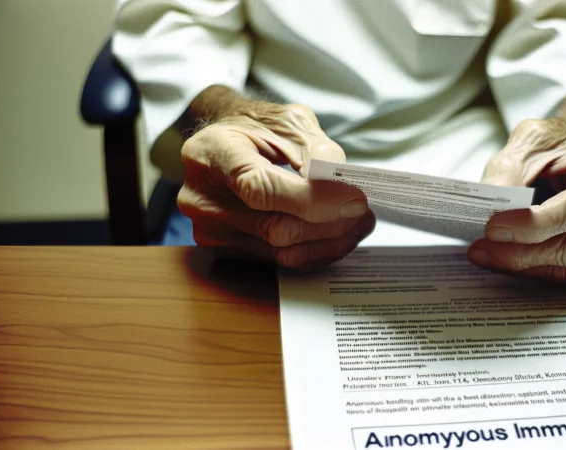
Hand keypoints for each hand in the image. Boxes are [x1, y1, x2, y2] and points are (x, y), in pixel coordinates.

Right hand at [177, 102, 374, 269]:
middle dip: (329, 222)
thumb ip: (317, 150)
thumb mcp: (289, 121)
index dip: (312, 199)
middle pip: (275, 228)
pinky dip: (317, 250)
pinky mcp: (227, 251)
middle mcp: (203, 197)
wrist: (225, 143)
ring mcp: (211, 230)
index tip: (353, 197)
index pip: (260, 188)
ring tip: (359, 219)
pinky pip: (281, 262)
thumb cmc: (258, 128)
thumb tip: (341, 188)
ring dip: (331, 240)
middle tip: (363, 207)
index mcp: (212, 153)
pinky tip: (341, 232)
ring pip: (283, 253)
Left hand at [469, 118, 565, 281]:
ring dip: (523, 263)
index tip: (495, 226)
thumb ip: (510, 170)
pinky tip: (504, 256)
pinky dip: (533, 266)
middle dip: (523, 250)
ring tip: (483, 252)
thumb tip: (490, 208)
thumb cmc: (563, 142)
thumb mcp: (533, 140)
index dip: (537, 223)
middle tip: (480, 246)